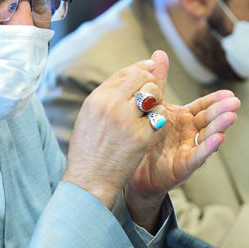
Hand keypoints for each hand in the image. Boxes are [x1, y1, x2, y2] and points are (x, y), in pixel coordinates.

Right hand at [62, 51, 173, 211]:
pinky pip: (159, 114)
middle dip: (151, 81)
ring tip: (150, 109)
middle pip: (141, 78)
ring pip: (153, 93)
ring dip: (156, 98)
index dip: (140, 68)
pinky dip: (158, 117)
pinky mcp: (141, 136)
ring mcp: (127, 120)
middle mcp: (111, 105)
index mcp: (97, 98)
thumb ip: (107, 96)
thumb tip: (128, 77)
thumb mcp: (89, 116)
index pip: (125, 73)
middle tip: (152, 92)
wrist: (90, 180)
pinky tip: (151, 124)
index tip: (150, 68)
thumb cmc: (89, 149)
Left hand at [125, 88, 239, 228]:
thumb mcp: (152, 106)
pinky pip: (197, 156)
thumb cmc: (146, 137)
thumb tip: (159, 52)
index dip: (216, 100)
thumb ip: (158, 81)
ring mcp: (189, 149)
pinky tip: (219, 139)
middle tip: (235, 103)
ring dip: (219, 127)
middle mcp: (190, 133)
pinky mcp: (183, 166)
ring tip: (230, 117)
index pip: (203, 106)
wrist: (131, 166)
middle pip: (209, 120)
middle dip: (222, 111)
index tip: (230, 94)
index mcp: (185, 118)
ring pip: (207, 137)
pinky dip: (207, 148)